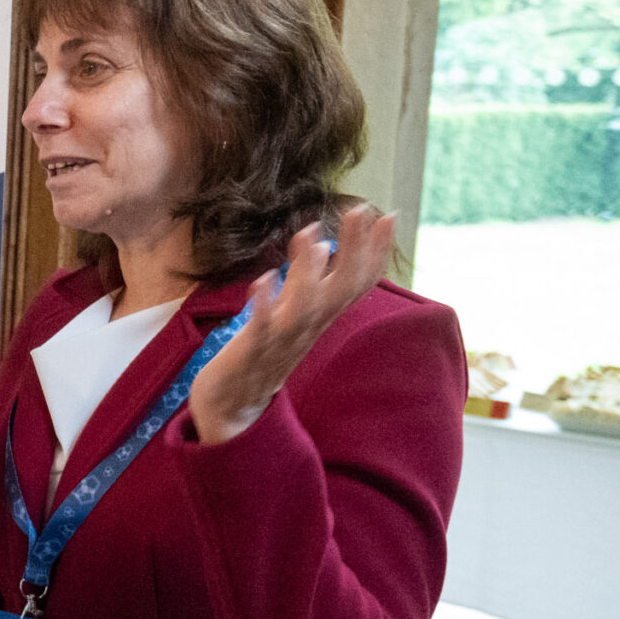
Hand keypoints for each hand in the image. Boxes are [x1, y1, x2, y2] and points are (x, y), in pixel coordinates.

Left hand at [188, 208, 397, 444]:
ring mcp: (281, 343)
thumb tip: (324, 244)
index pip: (356, 283)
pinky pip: (261, 332)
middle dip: (353, 249)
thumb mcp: (291, 314)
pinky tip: (263, 279)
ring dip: (307, 270)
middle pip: (340, 288)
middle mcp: (308, 329)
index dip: (373, 253)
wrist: (233, 409)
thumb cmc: (262, 356)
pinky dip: (264, 307)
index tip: (386, 216)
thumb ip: (309, 282)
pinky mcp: (251, 357)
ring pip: (304, 307)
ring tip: (309, 232)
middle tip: (360, 209)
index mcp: (319, 318)